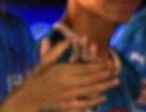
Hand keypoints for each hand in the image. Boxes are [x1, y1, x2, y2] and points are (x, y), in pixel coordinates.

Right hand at [0, 38, 117, 110]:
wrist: (29, 95)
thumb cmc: (36, 76)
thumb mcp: (45, 61)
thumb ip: (57, 50)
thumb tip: (69, 40)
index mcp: (63, 70)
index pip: (85, 67)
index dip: (99, 66)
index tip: (108, 63)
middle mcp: (67, 82)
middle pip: (91, 78)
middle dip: (105, 75)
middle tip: (116, 72)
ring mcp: (68, 94)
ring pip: (90, 90)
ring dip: (104, 86)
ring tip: (115, 82)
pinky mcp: (67, 105)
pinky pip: (84, 103)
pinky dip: (94, 100)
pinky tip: (103, 98)